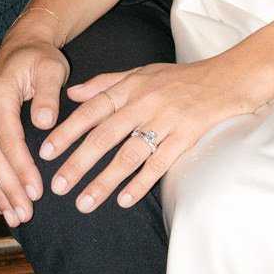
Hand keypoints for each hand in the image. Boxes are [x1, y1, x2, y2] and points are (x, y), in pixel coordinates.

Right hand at [0, 25, 70, 226]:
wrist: (20, 44)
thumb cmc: (40, 58)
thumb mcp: (52, 68)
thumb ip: (49, 94)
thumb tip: (43, 122)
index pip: (8, 140)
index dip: (21, 169)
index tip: (37, 192)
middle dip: (8, 189)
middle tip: (25, 214)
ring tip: (14, 217)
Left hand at [40, 54, 262, 210]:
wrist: (227, 79)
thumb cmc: (180, 78)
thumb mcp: (141, 72)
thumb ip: (104, 84)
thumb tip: (71, 93)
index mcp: (130, 87)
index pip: (91, 110)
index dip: (67, 131)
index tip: (46, 152)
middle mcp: (144, 103)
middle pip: (104, 136)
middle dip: (78, 162)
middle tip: (58, 186)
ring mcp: (166, 121)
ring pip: (128, 154)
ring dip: (104, 181)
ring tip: (84, 202)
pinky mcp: (186, 137)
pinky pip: (159, 163)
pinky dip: (140, 183)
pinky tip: (123, 200)